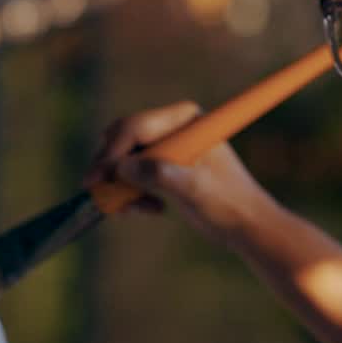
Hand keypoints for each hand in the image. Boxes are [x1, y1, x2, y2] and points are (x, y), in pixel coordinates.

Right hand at [85, 100, 270, 246]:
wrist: (245, 224)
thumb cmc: (229, 203)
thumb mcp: (195, 189)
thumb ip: (160, 175)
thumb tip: (122, 168)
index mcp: (185, 119)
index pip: (135, 128)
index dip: (112, 153)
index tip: (96, 181)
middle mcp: (172, 126)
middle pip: (121, 139)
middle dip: (111, 170)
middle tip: (106, 198)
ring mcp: (166, 145)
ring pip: (121, 158)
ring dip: (121, 186)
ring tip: (136, 209)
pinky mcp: (162, 165)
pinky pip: (130, 174)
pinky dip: (130, 193)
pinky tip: (150, 209)